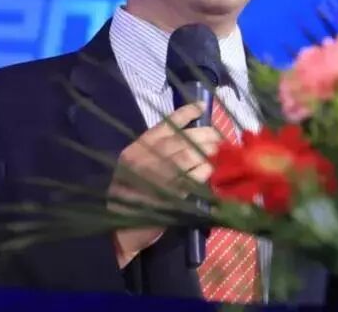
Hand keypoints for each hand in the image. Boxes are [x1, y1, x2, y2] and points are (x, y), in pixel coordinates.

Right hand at [108, 102, 221, 267]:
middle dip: (203, 135)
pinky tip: (209, 171)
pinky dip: (202, 172)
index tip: (200, 107)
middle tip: (218, 138)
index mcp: (136, 149)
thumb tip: (190, 141)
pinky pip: (190, 177)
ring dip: (206, 152)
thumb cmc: (131, 197)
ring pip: (187, 155)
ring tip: (216, 153)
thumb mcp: (136, 168)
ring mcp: (155, 175)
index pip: (163, 125)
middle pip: (180, 139)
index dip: (184, 114)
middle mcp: (144, 158)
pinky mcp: (166, 193)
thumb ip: (157, 154)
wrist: (119, 229)